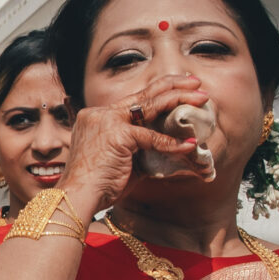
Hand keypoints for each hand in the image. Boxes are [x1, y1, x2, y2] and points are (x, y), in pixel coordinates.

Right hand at [64, 73, 210, 207]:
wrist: (77, 196)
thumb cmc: (96, 184)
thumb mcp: (119, 158)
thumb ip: (139, 146)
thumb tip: (168, 146)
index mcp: (97, 117)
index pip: (133, 100)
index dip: (157, 91)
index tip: (178, 86)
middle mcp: (100, 114)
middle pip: (143, 94)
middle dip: (173, 86)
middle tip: (195, 82)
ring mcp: (107, 121)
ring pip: (150, 105)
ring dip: (180, 99)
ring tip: (201, 98)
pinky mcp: (117, 135)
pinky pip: (152, 136)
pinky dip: (172, 143)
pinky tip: (190, 145)